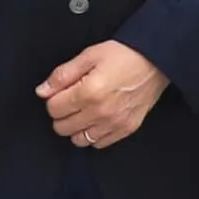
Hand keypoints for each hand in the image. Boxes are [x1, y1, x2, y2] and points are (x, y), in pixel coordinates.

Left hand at [37, 40, 168, 149]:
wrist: (156, 60)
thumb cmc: (123, 54)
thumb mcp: (89, 55)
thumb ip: (62, 75)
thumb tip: (42, 91)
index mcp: (88, 92)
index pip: (53, 108)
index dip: (53, 98)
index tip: (61, 91)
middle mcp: (100, 112)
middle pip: (63, 127)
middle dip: (61, 114)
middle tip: (71, 100)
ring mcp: (114, 123)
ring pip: (79, 140)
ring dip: (76, 127)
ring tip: (83, 111)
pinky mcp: (126, 129)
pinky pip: (99, 143)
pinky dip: (93, 134)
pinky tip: (97, 119)